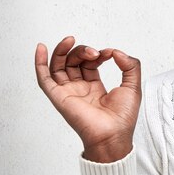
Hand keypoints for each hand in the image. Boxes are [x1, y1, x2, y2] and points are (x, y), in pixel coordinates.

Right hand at [34, 36, 141, 162]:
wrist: (113, 134)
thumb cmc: (123, 117)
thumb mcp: (133, 86)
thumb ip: (129, 65)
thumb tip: (116, 51)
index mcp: (95, 88)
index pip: (90, 63)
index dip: (98, 54)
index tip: (110, 54)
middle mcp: (80, 89)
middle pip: (73, 62)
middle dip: (82, 51)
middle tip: (94, 52)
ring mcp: (68, 92)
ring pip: (58, 66)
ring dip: (63, 50)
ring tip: (71, 40)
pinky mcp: (59, 97)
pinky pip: (44, 79)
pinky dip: (40, 63)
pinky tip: (41, 48)